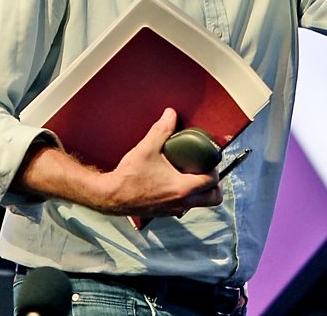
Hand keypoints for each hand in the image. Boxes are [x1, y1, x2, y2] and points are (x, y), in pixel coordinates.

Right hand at [98, 108, 222, 217]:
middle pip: (213, 198)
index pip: (212, 181)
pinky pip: (185, 207)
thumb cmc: (129, 177)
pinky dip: (188, 197)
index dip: (215, 169)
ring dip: (202, 192)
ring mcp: (174, 210)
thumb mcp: (147, 149)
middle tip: (207, 170)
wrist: (111, 196)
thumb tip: (171, 114)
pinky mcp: (165, 213)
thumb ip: (161, 129)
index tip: (209, 160)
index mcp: (182, 188)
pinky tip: (176, 182)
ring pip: (200, 204)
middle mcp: (182, 203)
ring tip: (193, 174)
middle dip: (215, 184)